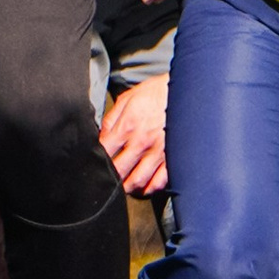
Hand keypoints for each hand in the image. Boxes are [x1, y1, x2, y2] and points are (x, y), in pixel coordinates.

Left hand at [100, 76, 168, 198]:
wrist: (185, 90)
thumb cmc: (156, 93)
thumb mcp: (127, 99)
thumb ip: (111, 120)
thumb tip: (100, 138)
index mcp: (128, 126)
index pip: (104, 152)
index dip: (95, 160)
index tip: (93, 164)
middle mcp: (142, 142)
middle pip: (119, 172)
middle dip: (110, 179)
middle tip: (107, 180)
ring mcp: (159, 153)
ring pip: (138, 182)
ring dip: (128, 188)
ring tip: (124, 185)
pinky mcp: (173, 158)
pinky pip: (160, 182)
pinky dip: (149, 188)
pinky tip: (144, 185)